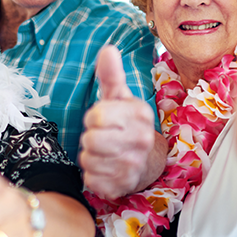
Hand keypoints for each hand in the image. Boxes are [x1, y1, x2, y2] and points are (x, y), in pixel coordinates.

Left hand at [78, 45, 156, 198]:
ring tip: (104, 152)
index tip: (102, 119)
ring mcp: (133, 166)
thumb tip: (108, 49)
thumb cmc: (126, 124)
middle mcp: (141, 141)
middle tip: (102, 137)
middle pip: (91, 140)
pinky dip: (92, 175)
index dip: (93, 117)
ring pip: (88, 160)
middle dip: (90, 138)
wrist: (148, 161)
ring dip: (90, 156)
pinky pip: (91, 180)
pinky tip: (105, 168)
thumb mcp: (118, 98)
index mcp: (139, 114)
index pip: (96, 116)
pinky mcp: (123, 186)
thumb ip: (111, 75)